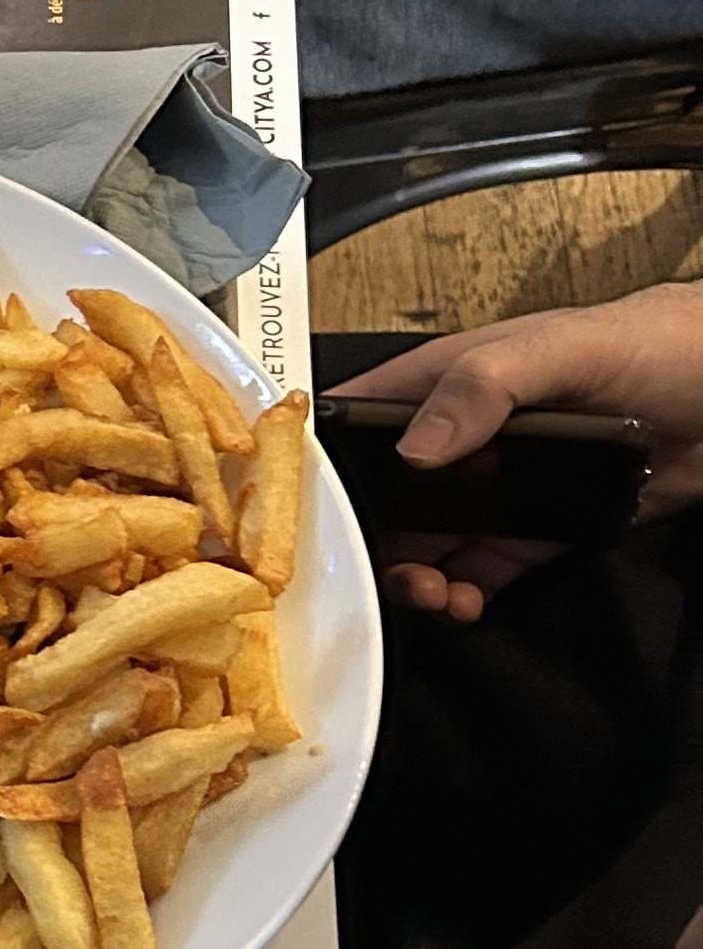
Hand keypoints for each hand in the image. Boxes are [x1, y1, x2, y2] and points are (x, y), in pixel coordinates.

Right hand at [330, 287, 702, 617]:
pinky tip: (465, 604)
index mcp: (452, 380)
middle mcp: (463, 437)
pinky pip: (480, 568)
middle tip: (379, 573)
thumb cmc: (657, 345)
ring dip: (412, 573)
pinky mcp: (538, 530)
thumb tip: (414, 450)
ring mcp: (498, 486)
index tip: (291, 511)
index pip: (358, 415)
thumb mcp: (567, 346)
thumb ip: (489, 384)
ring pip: (425, 538)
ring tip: (433, 595)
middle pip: (382, 494)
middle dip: (366, 539)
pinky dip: (462, 593)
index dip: (317, 458)